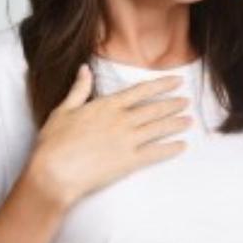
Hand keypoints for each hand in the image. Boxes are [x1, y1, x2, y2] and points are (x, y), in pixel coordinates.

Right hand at [26, 64, 192, 207]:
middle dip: (173, 104)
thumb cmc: (53, 143)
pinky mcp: (130, 161)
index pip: (141, 91)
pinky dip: (171, 148)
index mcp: (107, 106)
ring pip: (159, 128)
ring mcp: (128, 140)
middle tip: (187, 102)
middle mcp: (122, 120)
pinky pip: (156, 152)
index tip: (177, 81)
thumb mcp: (63, 110)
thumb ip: (79, 89)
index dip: (162, 85)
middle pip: (155, 109)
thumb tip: (84, 69)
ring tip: (189, 120)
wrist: (53, 173)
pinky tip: (182, 146)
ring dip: (176, 123)